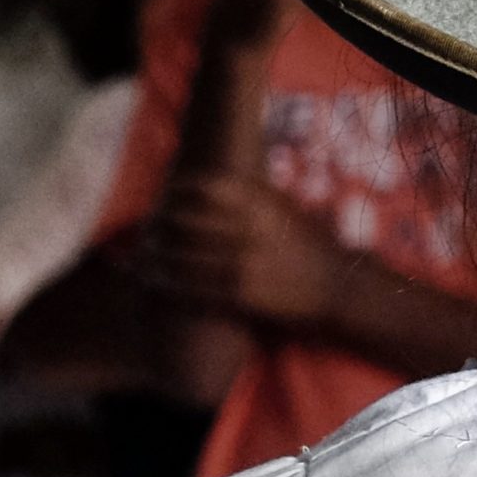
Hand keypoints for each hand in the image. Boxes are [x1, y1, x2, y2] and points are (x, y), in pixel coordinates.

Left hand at [132, 171, 350, 328]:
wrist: (338, 286)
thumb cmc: (305, 244)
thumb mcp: (282, 206)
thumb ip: (247, 194)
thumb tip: (205, 181)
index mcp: (260, 202)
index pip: (202, 187)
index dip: (174, 193)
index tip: (161, 199)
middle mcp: (250, 229)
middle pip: (184, 221)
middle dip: (157, 226)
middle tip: (143, 231)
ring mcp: (244, 262)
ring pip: (181, 256)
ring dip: (152, 257)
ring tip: (138, 257)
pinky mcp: (241, 294)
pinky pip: (191, 287)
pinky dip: (164, 282)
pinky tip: (149, 280)